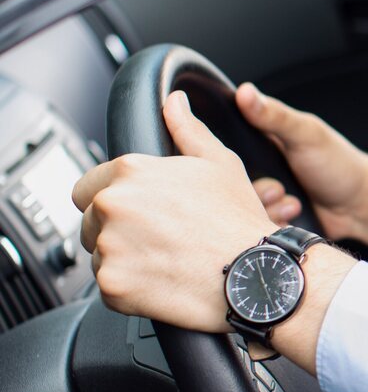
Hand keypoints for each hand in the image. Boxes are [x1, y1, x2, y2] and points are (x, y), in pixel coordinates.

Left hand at [73, 91, 276, 332]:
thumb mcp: (219, 164)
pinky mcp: (112, 283)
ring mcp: (109, 245)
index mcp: (131, 170)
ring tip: (167, 261)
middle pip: (90, 222)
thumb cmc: (239, 219)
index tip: (143, 214)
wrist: (255, 273)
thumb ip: (187, 130)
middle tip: (160, 240)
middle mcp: (113, 204)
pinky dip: (131, 289)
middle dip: (117, 231)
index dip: (116, 201)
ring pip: (99, 255)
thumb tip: (174, 102)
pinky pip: (109, 287)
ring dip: (124, 260)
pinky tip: (164, 282)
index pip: (88, 186)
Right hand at [237, 83, 367, 260]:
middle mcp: (256, 168)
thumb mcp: (306, 135)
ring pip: (239, 204)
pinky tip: (295, 211)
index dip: (220, 154)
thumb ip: (275, 116)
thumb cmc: (339, 164)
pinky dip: (273, 219)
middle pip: (226, 179)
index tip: (230, 163)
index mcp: (260, 141)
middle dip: (249, 187)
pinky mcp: (268, 218)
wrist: (362, 206)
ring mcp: (262, 195)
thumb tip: (245, 91)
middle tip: (276, 187)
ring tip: (290, 200)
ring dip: (265, 205)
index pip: (222, 144)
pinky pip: (253, 223)